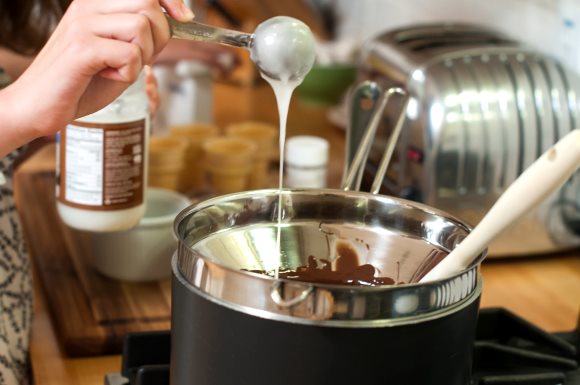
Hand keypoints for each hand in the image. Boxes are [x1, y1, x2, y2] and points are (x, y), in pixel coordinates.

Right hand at [0, 0, 193, 156]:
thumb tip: (177, 22)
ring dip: (142, 56)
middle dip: (159, 37)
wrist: (39, 106)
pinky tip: (107, 77)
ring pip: (141, 26)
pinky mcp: (82, 48)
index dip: (171, 0)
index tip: (185, 18)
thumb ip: (142, 37)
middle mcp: (88, 7)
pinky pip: (130, 54)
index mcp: (96, 4)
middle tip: (139, 58)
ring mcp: (83, 25)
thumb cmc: (80, 83)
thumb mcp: (118, 54)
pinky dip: (128, 73)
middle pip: (148, 5)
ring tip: (118, 68)